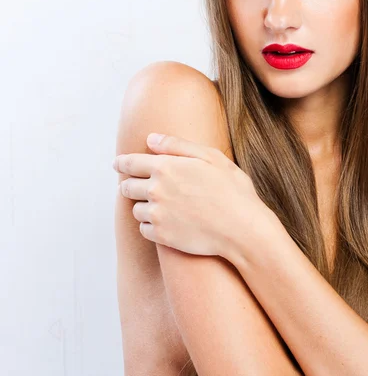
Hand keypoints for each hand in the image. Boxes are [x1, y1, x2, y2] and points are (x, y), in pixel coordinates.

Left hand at [114, 133, 266, 259]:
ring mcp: (157, 215)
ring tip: (161, 205)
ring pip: (136, 209)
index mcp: (165, 167)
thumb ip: (177, 146)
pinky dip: (151, 225)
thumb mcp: (211, 157)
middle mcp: (155, 191)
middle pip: (128, 187)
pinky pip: (144, 229)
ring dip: (143, 205)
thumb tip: (151, 139)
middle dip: (130, 184)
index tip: (117, 164)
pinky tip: (167, 222)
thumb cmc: (232, 189)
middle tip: (138, 185)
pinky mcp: (161, 236)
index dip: (121, 163)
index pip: (130, 163)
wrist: (242, 228)